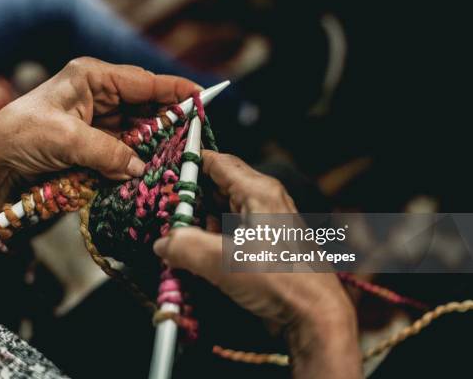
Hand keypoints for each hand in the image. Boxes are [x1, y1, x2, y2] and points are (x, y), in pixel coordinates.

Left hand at [0, 57, 200, 221]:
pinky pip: (121, 161)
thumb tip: (142, 168)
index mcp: (91, 79)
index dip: (175, 90)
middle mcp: (96, 101)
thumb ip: (109, 154)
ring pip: (136, 139)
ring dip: (152, 152)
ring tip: (174, 165)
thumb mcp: (66, 139)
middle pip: (145, 111)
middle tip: (191, 144)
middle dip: (167, 127)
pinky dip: (133, 170)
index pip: (144, 82)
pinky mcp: (89, 155)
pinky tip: (148, 178)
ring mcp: (94, 130)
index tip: (204, 100)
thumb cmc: (15, 138)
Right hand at [154, 151, 360, 378]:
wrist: (315, 315)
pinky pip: (230, 230)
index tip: (163, 170)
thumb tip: (163, 242)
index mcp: (258, 192)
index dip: (189, 163)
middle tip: (164, 206)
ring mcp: (265, 223)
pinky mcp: (264, 244)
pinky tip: (196, 251)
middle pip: (218, 185)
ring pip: (222, 209)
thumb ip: (186, 247)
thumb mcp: (225, 261)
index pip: (217, 162)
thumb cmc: (283, 281)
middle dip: (190, 195)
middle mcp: (263, 201)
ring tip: (175, 230)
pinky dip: (211, 235)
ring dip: (199, 218)